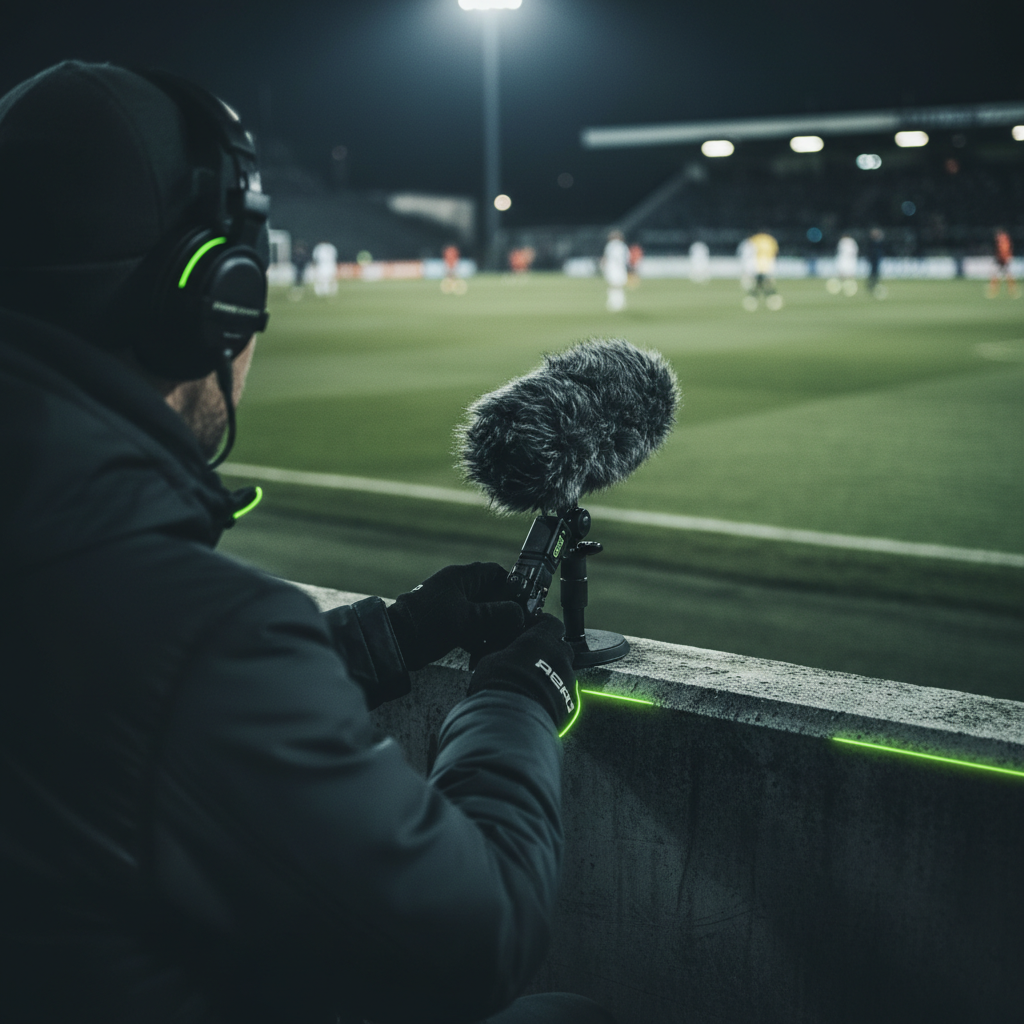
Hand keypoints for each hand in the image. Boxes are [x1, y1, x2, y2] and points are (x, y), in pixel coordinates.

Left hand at [386, 562, 524, 670]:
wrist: (394, 642)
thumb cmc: (429, 625)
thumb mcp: (469, 620)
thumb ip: (498, 615)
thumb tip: (520, 613)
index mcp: (462, 578)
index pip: (496, 573)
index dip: (512, 587)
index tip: (522, 604)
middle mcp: (456, 587)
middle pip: (490, 596)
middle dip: (502, 614)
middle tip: (513, 629)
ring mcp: (449, 605)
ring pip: (479, 614)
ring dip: (490, 629)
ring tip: (497, 645)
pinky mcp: (443, 623)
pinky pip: (467, 627)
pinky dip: (475, 638)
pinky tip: (479, 653)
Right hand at [467, 613, 576, 730]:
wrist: (513, 718)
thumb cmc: (500, 684)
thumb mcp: (490, 660)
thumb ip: (503, 653)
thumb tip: (500, 656)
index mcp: (541, 639)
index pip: (551, 623)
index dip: (543, 626)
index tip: (533, 629)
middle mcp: (559, 656)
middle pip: (561, 647)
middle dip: (549, 652)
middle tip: (532, 659)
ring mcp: (568, 679)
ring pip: (563, 671)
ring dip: (551, 675)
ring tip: (533, 685)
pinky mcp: (570, 702)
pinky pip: (564, 693)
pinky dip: (554, 695)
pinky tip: (538, 701)